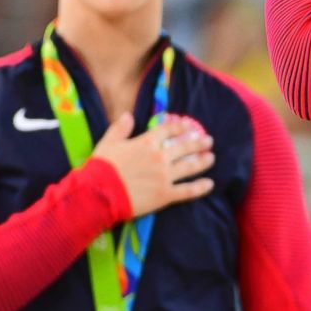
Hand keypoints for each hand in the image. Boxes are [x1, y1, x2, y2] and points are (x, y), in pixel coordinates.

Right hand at [90, 113, 214, 216]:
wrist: (98, 194)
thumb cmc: (101, 168)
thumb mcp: (108, 143)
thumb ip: (120, 128)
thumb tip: (128, 115)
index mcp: (147, 142)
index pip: (169, 130)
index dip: (182, 127)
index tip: (190, 127)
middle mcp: (160, 157)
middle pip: (185, 147)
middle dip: (199, 143)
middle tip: (209, 141)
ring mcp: (165, 176)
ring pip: (190, 167)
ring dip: (203, 161)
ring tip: (211, 158)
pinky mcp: (165, 195)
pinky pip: (188, 190)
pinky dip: (200, 187)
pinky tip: (209, 184)